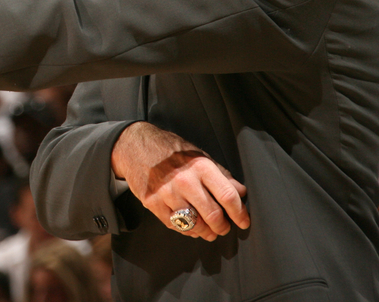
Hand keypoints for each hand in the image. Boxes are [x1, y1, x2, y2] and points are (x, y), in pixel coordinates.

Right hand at [111, 122, 249, 241]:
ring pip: (194, 225)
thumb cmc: (171, 151)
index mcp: (200, 167)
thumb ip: (220, 175)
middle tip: (223, 228)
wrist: (134, 146)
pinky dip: (186, 230)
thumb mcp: (199, 155)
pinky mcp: (152, 203)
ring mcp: (167, 193)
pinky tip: (190, 227)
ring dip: (205, 232)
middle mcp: (185, 181)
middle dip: (222, 227)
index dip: (239, 213)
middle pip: (213, 215)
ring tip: (208, 231)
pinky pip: (175, 226)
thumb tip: (241, 192)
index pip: (227, 196)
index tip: (243, 221)